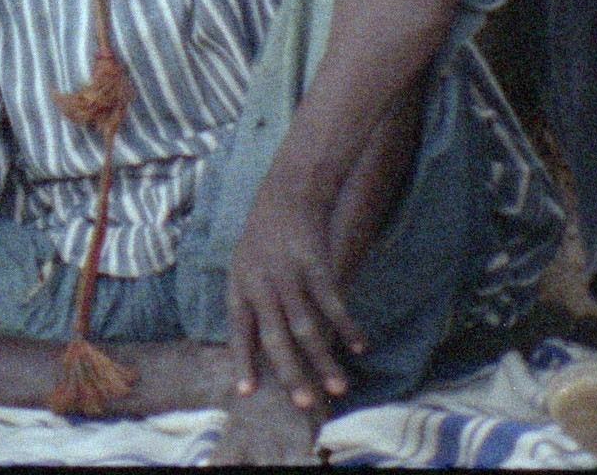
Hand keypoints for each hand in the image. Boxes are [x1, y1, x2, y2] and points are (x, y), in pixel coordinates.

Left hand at [227, 180, 364, 410]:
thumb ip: (250, 298)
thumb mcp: (245, 262)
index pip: (238, 330)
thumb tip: (253, 339)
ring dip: (323, 359)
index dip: (242, 360)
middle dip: (290, 373)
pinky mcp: (315, 265)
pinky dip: (346, 327)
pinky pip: (332, 304)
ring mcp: (287, 275)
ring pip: (306, 327)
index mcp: (239, 284)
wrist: (288, 192)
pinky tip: (359, 346)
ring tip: (339, 386)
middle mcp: (260, 283)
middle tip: (304, 403)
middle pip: (274, 336)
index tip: (247, 392)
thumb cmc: (266, 233)